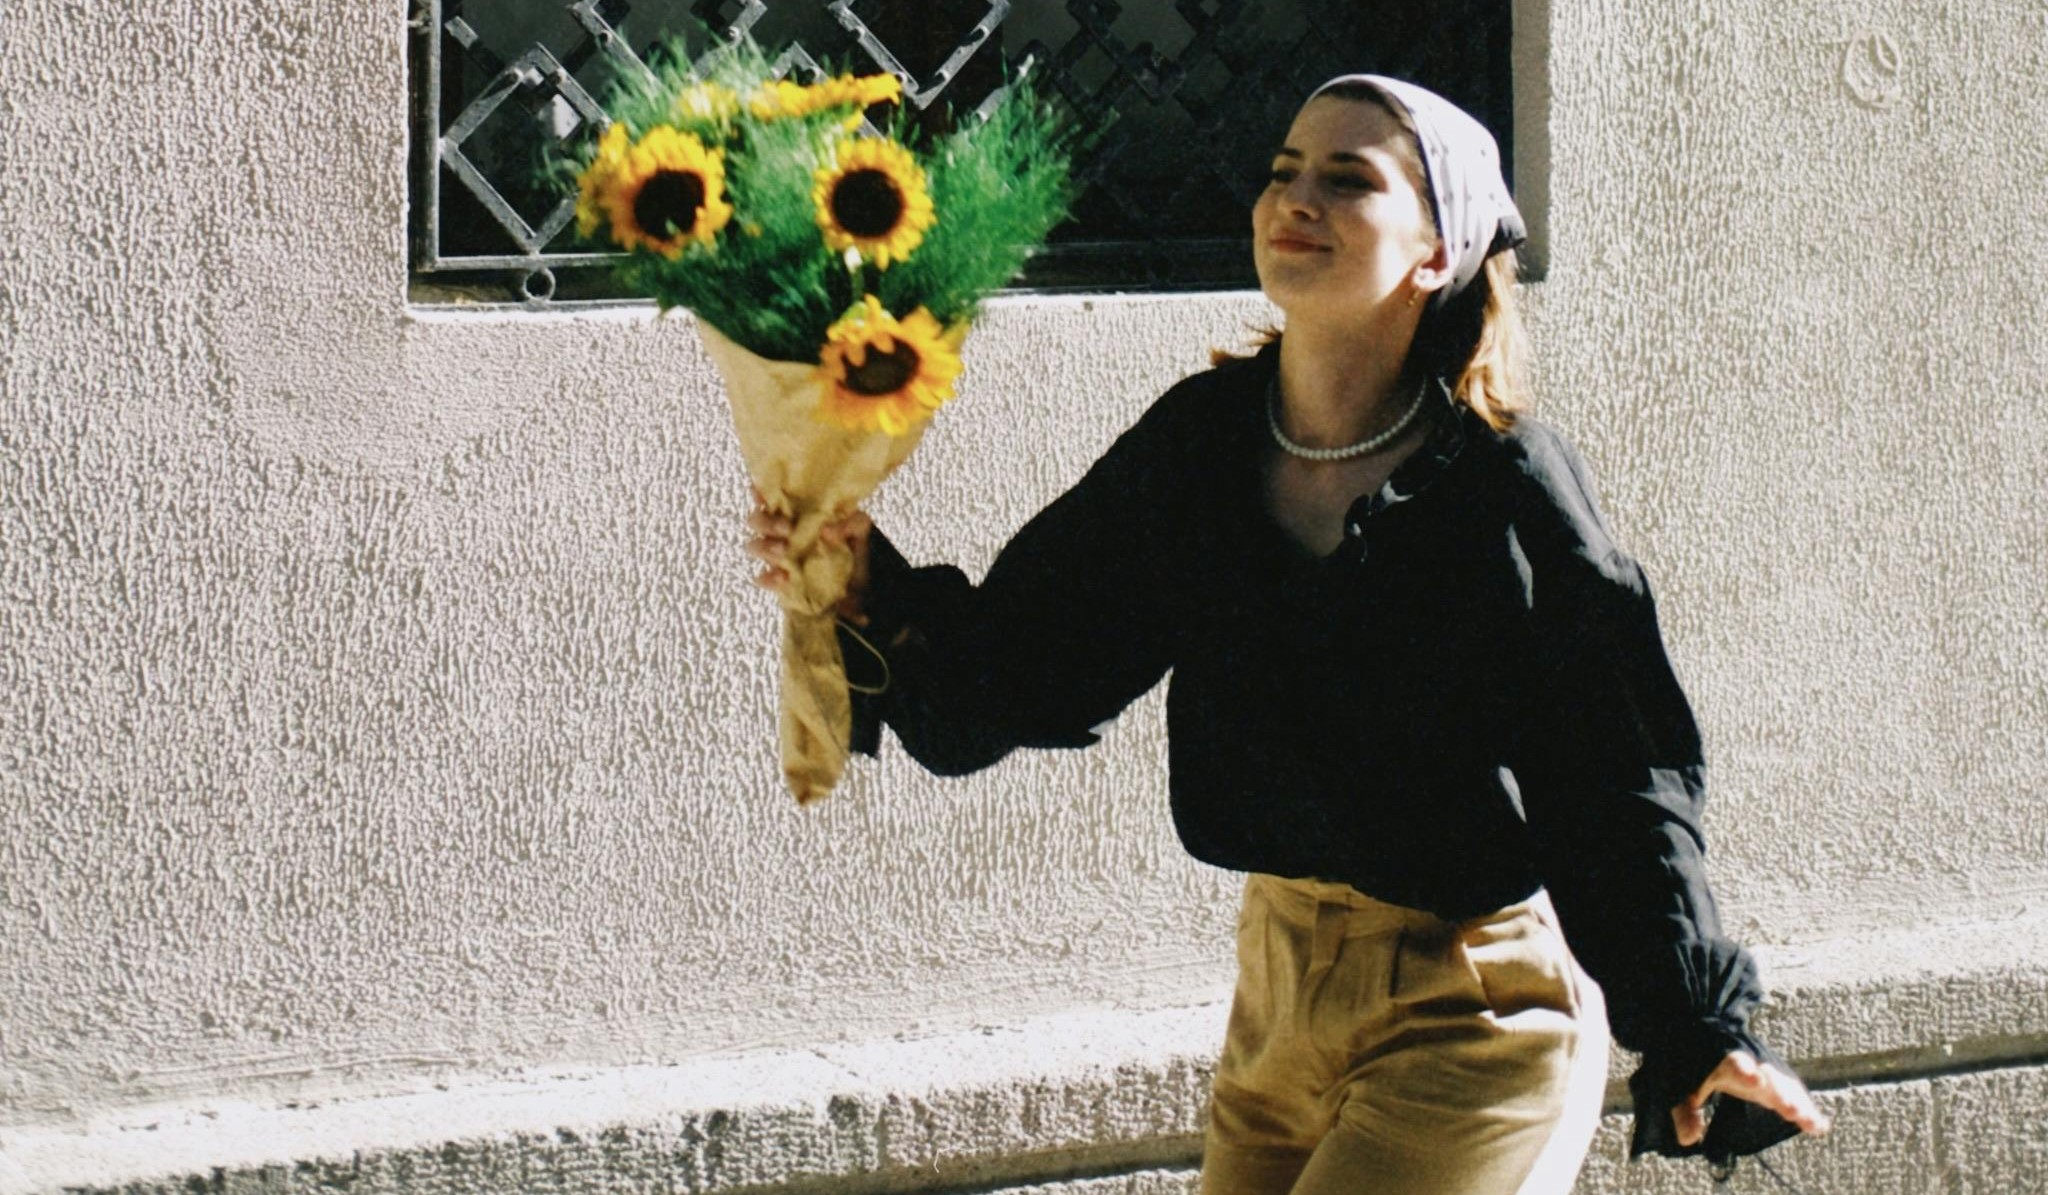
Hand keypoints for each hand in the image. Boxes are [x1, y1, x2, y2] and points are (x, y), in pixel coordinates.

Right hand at [744, 488, 872, 622]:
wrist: (862, 586)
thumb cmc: (856, 549)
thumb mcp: (861, 529)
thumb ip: (850, 523)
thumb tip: (826, 530)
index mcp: (798, 512)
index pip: (771, 496)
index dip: (760, 491)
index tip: (761, 493)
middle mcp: (783, 531)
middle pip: (756, 520)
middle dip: (766, 522)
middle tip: (787, 528)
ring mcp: (779, 556)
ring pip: (754, 546)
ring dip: (765, 546)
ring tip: (784, 551)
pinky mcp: (780, 580)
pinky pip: (763, 578)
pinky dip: (768, 577)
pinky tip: (783, 577)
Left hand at [1673, 1051, 1829, 1147]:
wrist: (1710, 1028)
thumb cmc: (1695, 1062)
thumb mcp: (1681, 1084)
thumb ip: (1684, 1111)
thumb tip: (1689, 1138)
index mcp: (1724, 1060)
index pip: (1734, 1064)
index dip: (1744, 1071)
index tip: (1754, 1079)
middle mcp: (1751, 1062)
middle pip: (1768, 1076)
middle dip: (1779, 1091)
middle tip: (1792, 1109)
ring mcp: (1767, 1068)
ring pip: (1786, 1083)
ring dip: (1799, 1102)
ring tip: (1809, 1121)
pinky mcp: (1778, 1076)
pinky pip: (1794, 1091)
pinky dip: (1806, 1107)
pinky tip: (1818, 1126)